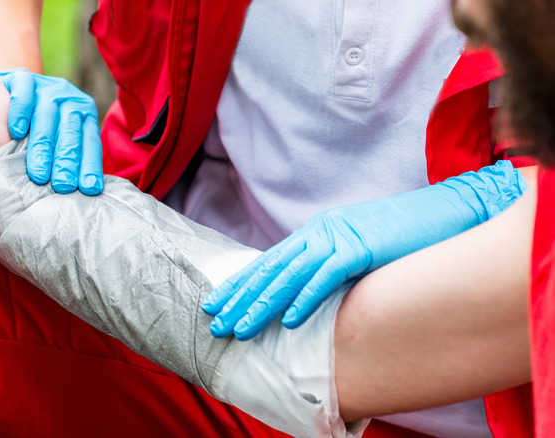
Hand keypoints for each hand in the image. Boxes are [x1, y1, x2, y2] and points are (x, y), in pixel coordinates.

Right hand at [0, 68, 102, 194]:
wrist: (8, 93)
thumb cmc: (35, 129)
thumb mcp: (56, 141)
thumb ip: (68, 160)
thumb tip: (80, 196)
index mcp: (83, 114)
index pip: (89, 142)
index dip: (89, 166)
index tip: (88, 190)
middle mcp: (68, 98)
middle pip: (71, 131)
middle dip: (67, 161)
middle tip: (63, 187)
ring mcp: (46, 86)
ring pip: (49, 115)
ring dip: (43, 146)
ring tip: (38, 174)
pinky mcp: (22, 77)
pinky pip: (24, 91)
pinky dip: (21, 111)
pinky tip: (16, 132)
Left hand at [202, 161, 527, 339]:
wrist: (446, 211)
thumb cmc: (403, 235)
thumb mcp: (358, 249)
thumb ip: (331, 266)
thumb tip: (307, 295)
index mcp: (316, 232)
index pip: (269, 262)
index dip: (240, 284)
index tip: (216, 304)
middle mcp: (319, 232)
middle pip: (270, 268)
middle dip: (239, 298)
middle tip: (214, 323)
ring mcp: (339, 237)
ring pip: (290, 274)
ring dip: (262, 304)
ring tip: (240, 330)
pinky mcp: (362, 247)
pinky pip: (327, 275)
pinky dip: (306, 297)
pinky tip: (289, 320)